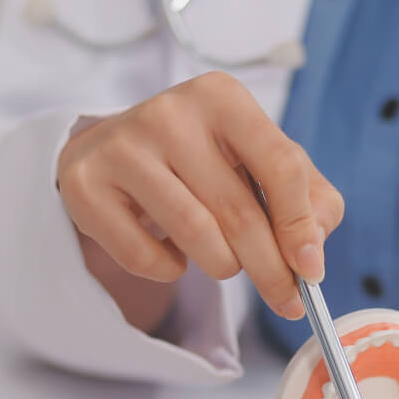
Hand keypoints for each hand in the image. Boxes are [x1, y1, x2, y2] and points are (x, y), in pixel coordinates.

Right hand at [58, 72, 344, 320]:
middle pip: (240, 211)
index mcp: (223, 97)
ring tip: (224, 261)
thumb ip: (308, 199)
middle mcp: (170, 113)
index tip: (312, 272)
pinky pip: (145, 256)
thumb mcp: (261, 161)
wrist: (113, 150)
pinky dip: (170, 270)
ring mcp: (123, 147)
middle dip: (271, 270)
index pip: (280, 166)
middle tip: (286, 301)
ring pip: (196, 236)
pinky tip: (174, 252)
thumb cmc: (203, 160)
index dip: (300, 227)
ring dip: (222, 266)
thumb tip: (312, 253)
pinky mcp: (87, 185)